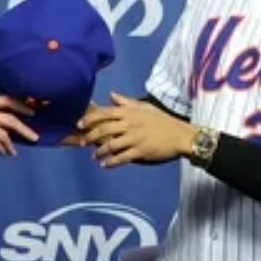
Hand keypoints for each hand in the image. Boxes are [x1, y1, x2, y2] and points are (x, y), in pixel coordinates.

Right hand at [0, 95, 38, 161]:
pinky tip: (6, 154)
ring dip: (14, 142)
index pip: (5, 99)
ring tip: (15, 151)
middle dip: (24, 127)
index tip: (32, 111)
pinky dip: (4, 150)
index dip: (21, 105)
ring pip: (6, 132)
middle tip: (33, 135)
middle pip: (10, 117)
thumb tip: (6, 124)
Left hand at [73, 92, 195, 167]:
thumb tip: (111, 95)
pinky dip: (111, 162)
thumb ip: (126, 102)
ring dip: (99, 152)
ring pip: (110, 145)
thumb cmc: (162, 121)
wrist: (181, 136)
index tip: (79, 125)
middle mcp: (131, 124)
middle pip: (104, 129)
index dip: (89, 119)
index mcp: (130, 112)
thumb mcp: (145, 107)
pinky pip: (121, 158)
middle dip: (90, 137)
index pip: (105, 113)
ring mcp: (135, 138)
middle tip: (82, 143)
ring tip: (94, 157)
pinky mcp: (141, 151)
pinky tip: (104, 165)